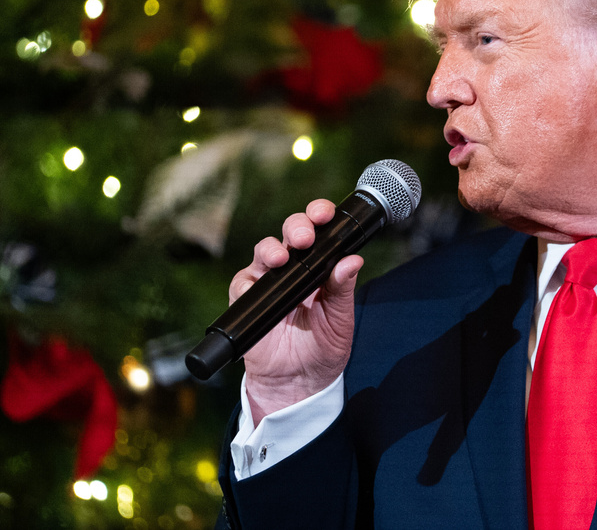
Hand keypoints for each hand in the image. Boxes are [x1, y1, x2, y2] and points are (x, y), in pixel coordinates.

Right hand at [232, 199, 361, 425]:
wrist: (299, 383)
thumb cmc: (322, 348)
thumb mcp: (340, 319)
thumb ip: (343, 289)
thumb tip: (353, 260)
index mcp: (318, 267)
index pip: (318, 232)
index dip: (318, 216)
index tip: (325, 213)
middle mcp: (292, 269)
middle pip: (290, 234)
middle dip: (297, 226)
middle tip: (305, 237)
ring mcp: (268, 282)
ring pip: (265, 251)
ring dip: (272, 248)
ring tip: (282, 257)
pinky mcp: (247, 300)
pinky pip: (243, 282)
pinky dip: (248, 279)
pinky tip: (258, 281)